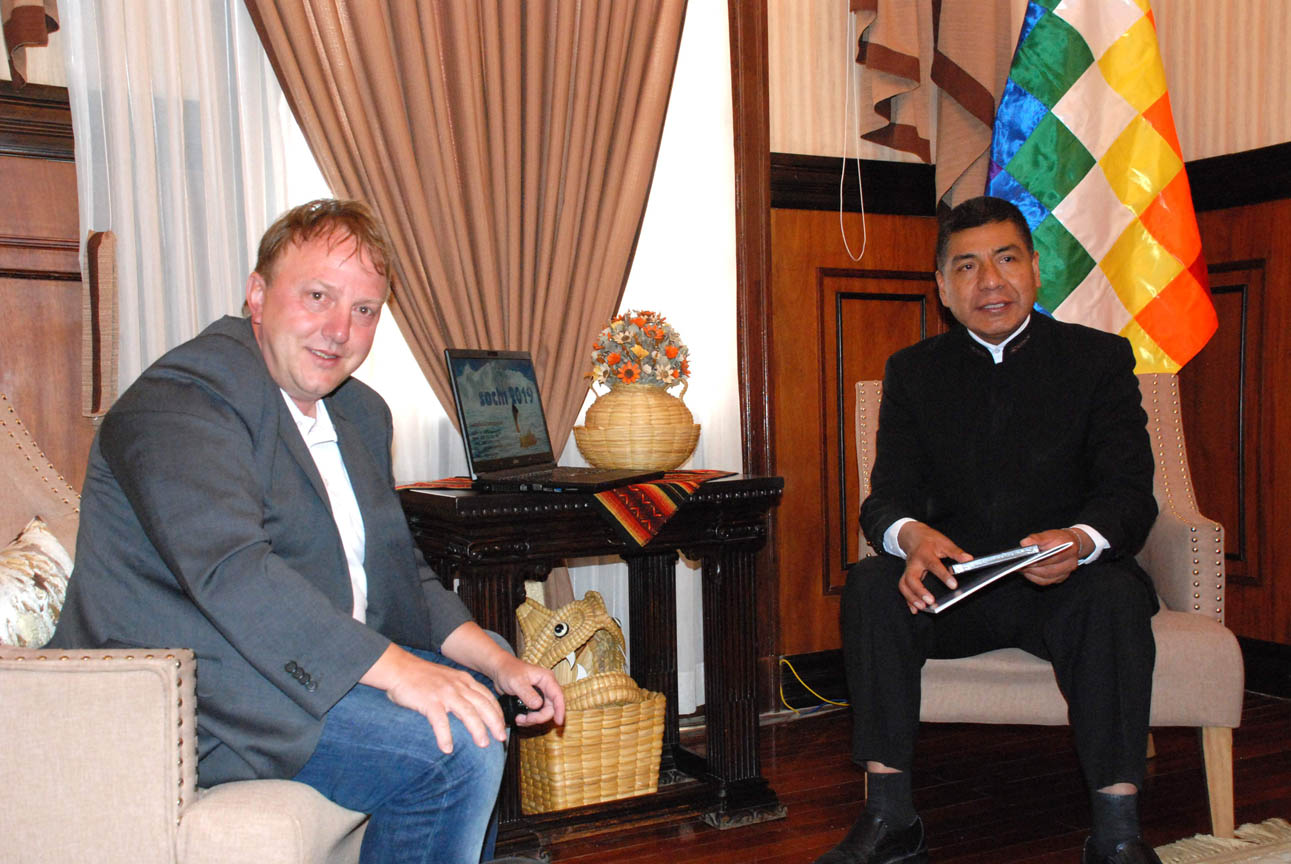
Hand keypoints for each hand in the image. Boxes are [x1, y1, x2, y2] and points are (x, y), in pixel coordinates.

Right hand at [361, 644, 506, 753]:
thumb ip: (460, 689)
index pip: (487, 697)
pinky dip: (445, 736)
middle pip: (483, 705)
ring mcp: (444, 693)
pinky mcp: (429, 701)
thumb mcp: (448, 678)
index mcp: (464, 680)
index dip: (497, 712)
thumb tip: (472, 708)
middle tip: (501, 738)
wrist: (399, 668)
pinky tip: (447, 748)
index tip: (502, 726)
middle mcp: (458, 686)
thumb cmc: (422, 677)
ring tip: (483, 744)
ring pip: (468, 713)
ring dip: (477, 729)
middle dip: (495, 722)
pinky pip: (440, 721)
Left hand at [491, 654, 565, 728]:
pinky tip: (519, 718)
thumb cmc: (508, 670)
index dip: (560, 710)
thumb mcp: (517, 682)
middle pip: (550, 708)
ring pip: (543, 713)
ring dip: (532, 720)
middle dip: (538, 717)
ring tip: (518, 719)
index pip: (558, 696)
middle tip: (525, 719)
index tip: (558, 722)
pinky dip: (528, 719)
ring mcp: (540, 695)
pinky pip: (536, 714)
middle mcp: (546, 687)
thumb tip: (538, 706)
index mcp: (546, 679)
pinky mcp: (533, 701)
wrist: (500, 670)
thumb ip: (528, 694)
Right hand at [895, 521, 971, 612]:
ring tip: (922, 607)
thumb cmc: (929, 540)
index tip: (953, 585)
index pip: (934, 566)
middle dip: (919, 591)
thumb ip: (956, 552)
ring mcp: (908, 570)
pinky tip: (915, 609)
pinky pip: (904, 588)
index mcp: (924, 554)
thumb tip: (968, 559)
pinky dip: (908, 600)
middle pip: (911, 578)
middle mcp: (914, 563)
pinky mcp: (906, 575)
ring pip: (904, 585)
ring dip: (911, 597)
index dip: (944, 576)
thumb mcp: (944, 542)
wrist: (913, 535)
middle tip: (930, 601)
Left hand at [1017, 527, 1088, 585]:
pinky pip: (1045, 581)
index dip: (1038, 559)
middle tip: (1020, 565)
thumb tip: (1024, 544)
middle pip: (1049, 570)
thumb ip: (1036, 538)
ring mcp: (1066, 573)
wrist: (1070, 544)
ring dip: (1032, 573)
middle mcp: (1070, 563)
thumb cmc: (1057, 539)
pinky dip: (1034, 577)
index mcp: (1068, 549)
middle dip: (1033, 568)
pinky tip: (1027, 572)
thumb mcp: (1048, 534)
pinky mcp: (1060, 578)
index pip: (1053, 556)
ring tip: (1020, 568)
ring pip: (1046, 577)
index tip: (1026, 558)